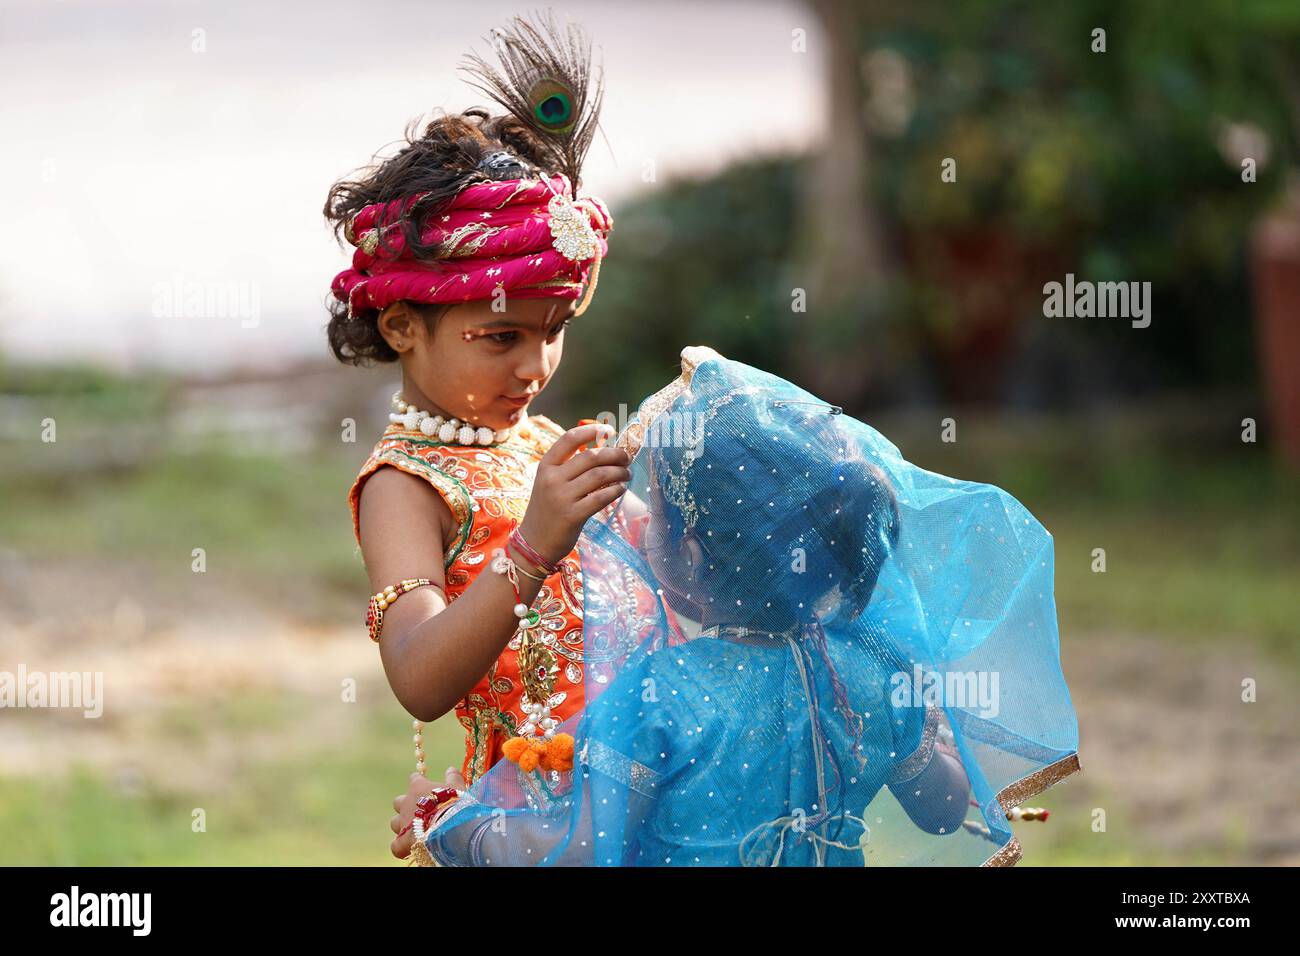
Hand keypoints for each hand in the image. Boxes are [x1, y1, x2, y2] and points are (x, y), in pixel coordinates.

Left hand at [390, 766, 465, 859]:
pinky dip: (401, 845)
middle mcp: (406, 803)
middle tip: (419, 812)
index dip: (419, 782)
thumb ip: (453, 778)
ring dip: (403, 825)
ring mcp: (403, 823)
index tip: (424, 785)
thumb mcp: (458, 787)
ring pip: (395, 822)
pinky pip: (396, 845)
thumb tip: (451, 769)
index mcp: (419, 787)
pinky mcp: (402, 842)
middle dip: (406, 806)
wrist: (451, 827)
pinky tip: (410, 847)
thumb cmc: (455, 804)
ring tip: (416, 831)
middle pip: (398, 802)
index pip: (414, 779)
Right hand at [519, 423, 630, 564]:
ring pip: (599, 475)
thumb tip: (603, 451)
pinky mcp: (573, 515)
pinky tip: (621, 489)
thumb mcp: (549, 483)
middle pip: (591, 456)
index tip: (609, 430)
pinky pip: (601, 497)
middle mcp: (552, 479)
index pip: (569, 439)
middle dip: (614, 454)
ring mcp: (562, 497)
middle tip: (627, 457)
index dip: (592, 431)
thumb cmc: (547, 510)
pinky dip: (615, 490)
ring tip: (627, 473)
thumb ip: (569, 468)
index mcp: (546, 466)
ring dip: (619, 472)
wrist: (534, 542)